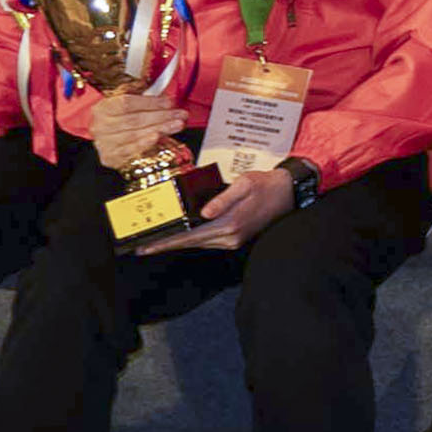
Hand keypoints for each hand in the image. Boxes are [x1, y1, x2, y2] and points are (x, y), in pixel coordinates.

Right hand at [83, 85, 188, 167]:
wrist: (107, 138)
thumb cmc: (121, 119)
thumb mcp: (129, 104)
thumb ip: (144, 98)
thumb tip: (166, 96)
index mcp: (103, 108)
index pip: (127, 103)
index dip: (150, 102)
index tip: (169, 102)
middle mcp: (100, 126)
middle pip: (134, 119)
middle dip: (161, 116)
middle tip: (180, 114)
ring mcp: (104, 143)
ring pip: (135, 134)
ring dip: (160, 129)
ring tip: (177, 124)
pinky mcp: (110, 157)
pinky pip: (130, 150)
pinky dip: (145, 144)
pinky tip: (158, 137)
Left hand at [147, 154, 303, 255]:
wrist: (289, 192)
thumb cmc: (266, 184)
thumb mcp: (244, 183)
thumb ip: (222, 198)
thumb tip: (202, 212)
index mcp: (230, 223)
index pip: (190, 236)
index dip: (166, 242)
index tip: (147, 247)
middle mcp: (230, 237)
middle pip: (190, 243)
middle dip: (166, 245)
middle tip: (143, 248)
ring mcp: (233, 240)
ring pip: (198, 244)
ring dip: (177, 243)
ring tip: (156, 243)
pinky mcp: (235, 239)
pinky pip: (208, 241)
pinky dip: (191, 240)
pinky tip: (181, 236)